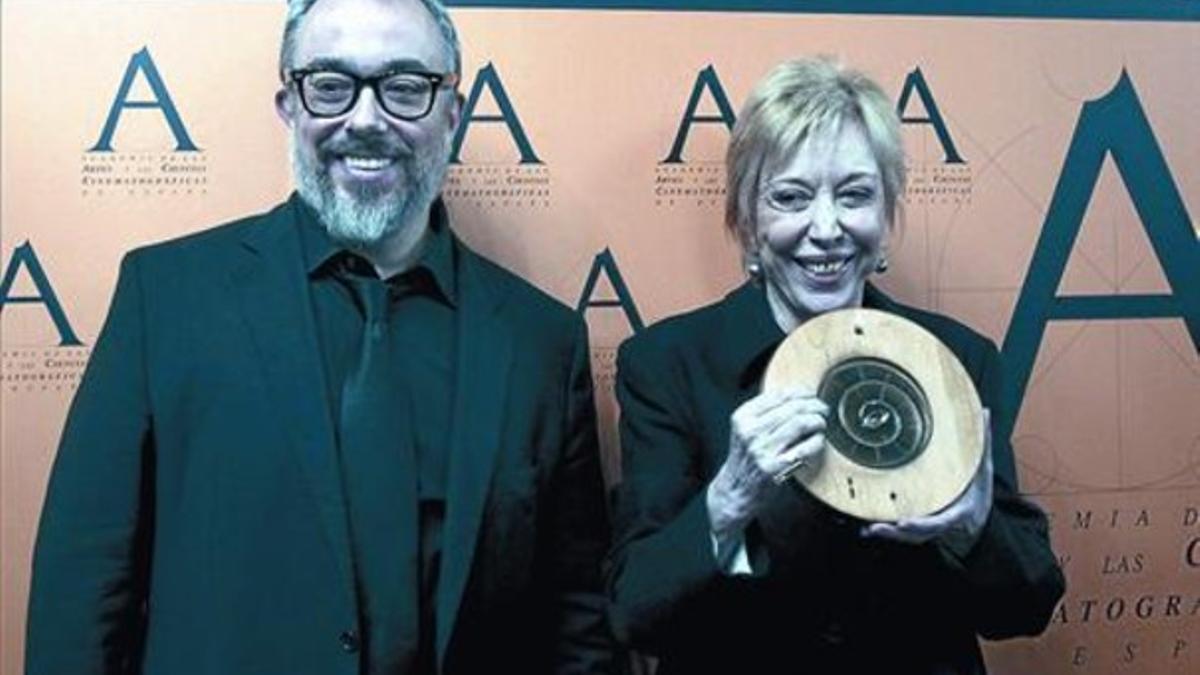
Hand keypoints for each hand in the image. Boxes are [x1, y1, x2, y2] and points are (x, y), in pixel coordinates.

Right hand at [707, 388, 828, 539]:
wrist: (736, 489)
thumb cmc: (746, 457)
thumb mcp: (746, 428)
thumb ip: (766, 411)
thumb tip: (800, 396)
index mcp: (743, 417)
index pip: (778, 395)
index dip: (801, 392)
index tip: (812, 395)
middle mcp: (750, 431)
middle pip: (792, 408)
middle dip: (814, 405)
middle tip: (823, 409)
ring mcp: (762, 450)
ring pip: (800, 423)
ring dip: (817, 421)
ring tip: (821, 423)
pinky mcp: (774, 467)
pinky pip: (805, 447)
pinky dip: (817, 441)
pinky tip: (818, 441)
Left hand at [862, 409, 993, 548]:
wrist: (979, 518)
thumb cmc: (979, 492)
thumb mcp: (984, 468)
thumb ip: (983, 443)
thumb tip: (984, 412)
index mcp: (960, 511)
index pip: (941, 521)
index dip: (923, 524)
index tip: (905, 522)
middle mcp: (944, 524)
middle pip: (919, 534)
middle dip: (897, 533)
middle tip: (876, 528)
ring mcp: (932, 529)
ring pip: (910, 537)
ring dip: (890, 535)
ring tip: (869, 529)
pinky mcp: (921, 529)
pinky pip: (904, 534)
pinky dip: (889, 533)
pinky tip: (868, 530)